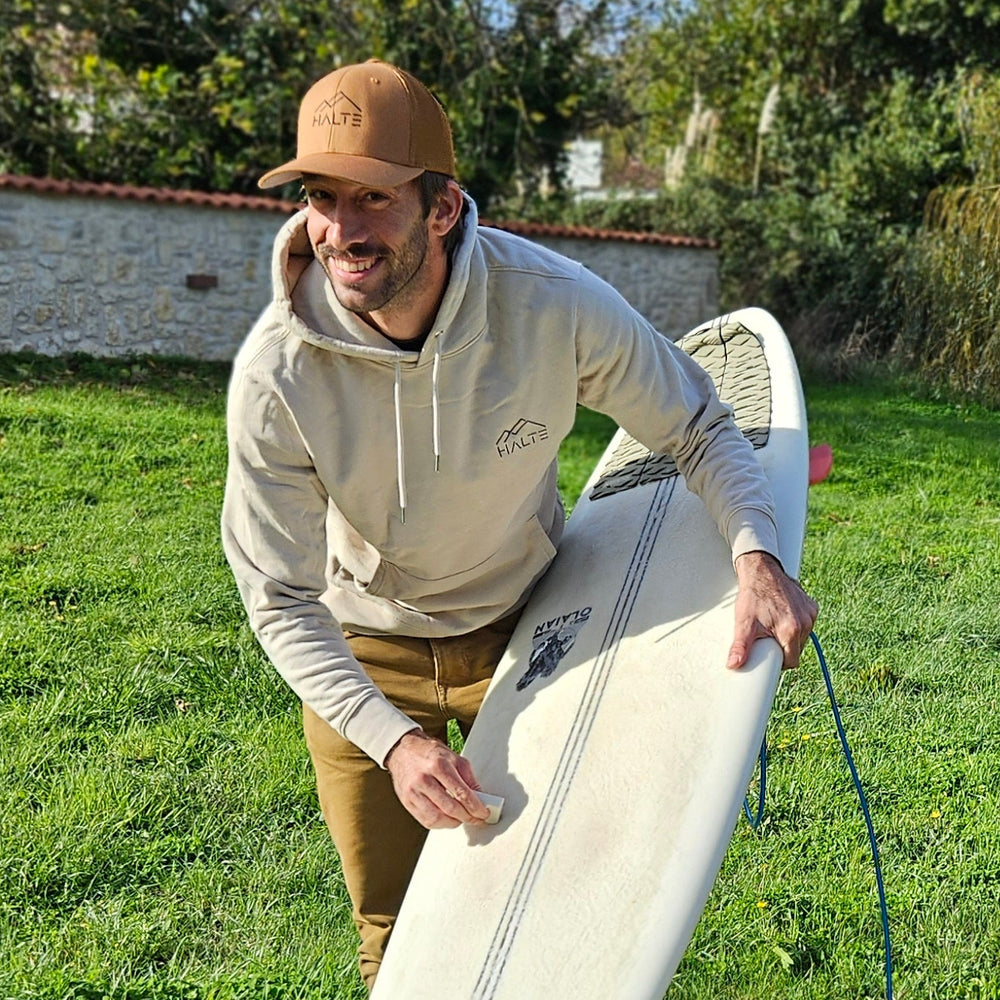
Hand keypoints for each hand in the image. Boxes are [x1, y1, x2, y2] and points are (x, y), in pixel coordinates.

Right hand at [384, 730, 490, 829]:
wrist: (403, 751)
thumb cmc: (430, 753)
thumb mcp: (454, 757)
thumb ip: (468, 777)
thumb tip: (480, 797)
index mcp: (439, 765)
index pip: (461, 793)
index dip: (475, 807)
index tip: (484, 814)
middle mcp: (424, 779)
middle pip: (450, 808)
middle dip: (467, 817)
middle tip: (476, 819)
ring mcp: (414, 792)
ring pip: (437, 818)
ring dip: (454, 823)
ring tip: (462, 819)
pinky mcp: (407, 802)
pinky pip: (426, 821)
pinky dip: (440, 824)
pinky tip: (447, 819)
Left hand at [728, 551, 817, 670]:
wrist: (760, 570)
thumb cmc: (752, 595)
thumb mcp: (744, 623)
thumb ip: (740, 647)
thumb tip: (734, 665)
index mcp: (791, 630)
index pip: (792, 661)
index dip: (779, 662)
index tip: (769, 655)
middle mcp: (805, 622)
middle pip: (797, 649)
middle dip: (783, 648)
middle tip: (767, 637)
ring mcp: (810, 613)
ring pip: (802, 637)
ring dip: (789, 636)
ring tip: (773, 624)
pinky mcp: (811, 605)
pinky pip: (806, 623)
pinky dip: (796, 623)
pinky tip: (782, 615)